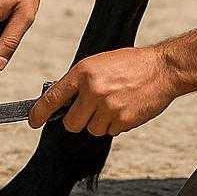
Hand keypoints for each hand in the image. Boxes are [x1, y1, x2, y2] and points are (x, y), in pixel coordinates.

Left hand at [29, 46, 178, 134]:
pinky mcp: (123, 120)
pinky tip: (126, 108)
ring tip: (115, 103)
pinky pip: (110, 132)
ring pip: (92, 130)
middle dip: (79, 120)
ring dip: (100, 122)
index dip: (40, 112)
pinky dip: (116, 124)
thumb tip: (62, 101)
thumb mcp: (99, 63)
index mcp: (84, 72)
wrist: (163, 69)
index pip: (54, 96)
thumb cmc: (131, 64)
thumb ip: (80, 81)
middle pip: (71, 123)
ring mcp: (108, 107)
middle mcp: (93, 90)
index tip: (33, 121)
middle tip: (92, 109)